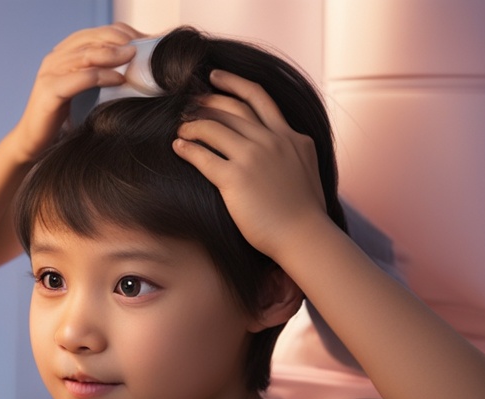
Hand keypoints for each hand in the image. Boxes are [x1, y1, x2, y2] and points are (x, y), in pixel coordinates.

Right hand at [8, 23, 144, 161]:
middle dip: (118, 39)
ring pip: (86, 55)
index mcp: (61, 54)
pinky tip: (120, 79)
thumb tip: (131, 64)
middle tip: (142, 44)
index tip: (142, 39)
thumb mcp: (81, 89)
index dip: (118, 32)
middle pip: (90, 39)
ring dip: (113, 54)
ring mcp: (49, 73)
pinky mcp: (50, 91)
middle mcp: (54, 59)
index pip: (92, 34)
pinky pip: (81, 78)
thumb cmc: (61, 116)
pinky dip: (103, 76)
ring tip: (133, 57)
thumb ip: (97, 72)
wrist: (34, 140)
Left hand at [172, 70, 327, 258]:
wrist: (305, 236)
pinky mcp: (235, 178)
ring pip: (214, 128)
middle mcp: (273, 140)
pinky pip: (203, 156)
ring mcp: (254, 157)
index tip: (215, 77)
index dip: (234, 83)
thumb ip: (292, 148)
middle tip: (188, 102)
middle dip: (206, 102)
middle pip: (232, 109)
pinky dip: (187, 148)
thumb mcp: (307, 167)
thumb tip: (285, 140)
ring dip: (192, 125)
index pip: (259, 98)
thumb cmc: (304, 211)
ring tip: (180, 129)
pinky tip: (178, 147)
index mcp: (291, 136)